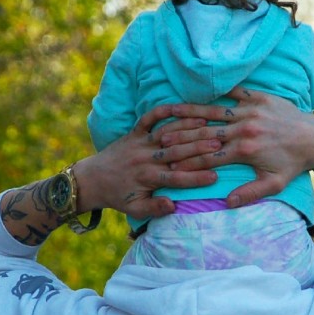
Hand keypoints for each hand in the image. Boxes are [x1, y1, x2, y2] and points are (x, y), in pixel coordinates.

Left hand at [75, 107, 220, 220]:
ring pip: (167, 132)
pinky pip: (149, 118)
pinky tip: (181, 106)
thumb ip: (154, 208)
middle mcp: (145, 158)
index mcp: (148, 178)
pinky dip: (163, 111)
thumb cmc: (118, 196)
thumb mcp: (134, 209)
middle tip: (220, 144)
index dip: (196, 178)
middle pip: (177, 152)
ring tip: (208, 123)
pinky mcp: (134, 132)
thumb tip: (173, 206)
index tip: (215, 176)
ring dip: (188, 127)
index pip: (176, 178)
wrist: (93, 179)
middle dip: (199, 148)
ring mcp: (140, 142)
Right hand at [156, 87, 313, 207]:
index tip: (168, 163)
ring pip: (214, 111)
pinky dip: (215, 94)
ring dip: (191, 112)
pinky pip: (233, 93)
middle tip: (159, 137)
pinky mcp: (258, 98)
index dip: (187, 160)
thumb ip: (250, 192)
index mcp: (245, 151)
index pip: (209, 156)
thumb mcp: (274, 183)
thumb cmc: (293, 163)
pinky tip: (199, 93)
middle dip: (181, 135)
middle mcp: (244, 129)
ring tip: (170, 111)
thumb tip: (227, 203)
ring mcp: (250, 111)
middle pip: (205, 132)